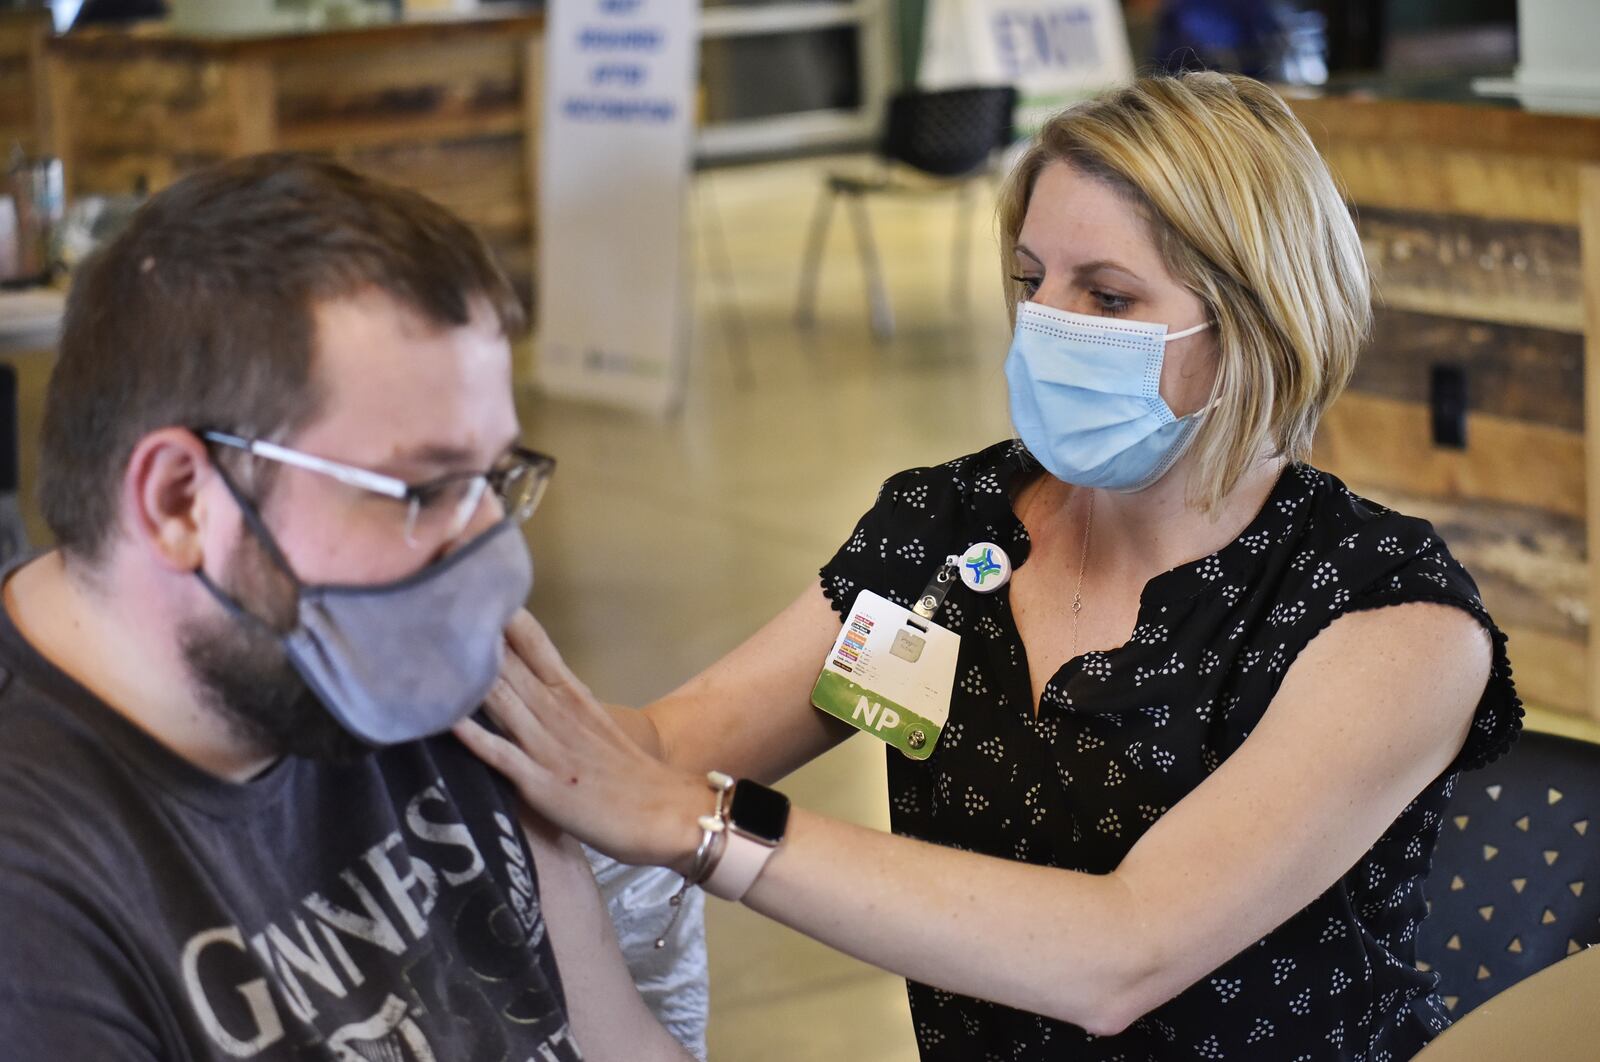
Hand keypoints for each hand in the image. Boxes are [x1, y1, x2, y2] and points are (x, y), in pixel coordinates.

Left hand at [455, 610, 708, 872]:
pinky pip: (503, 756)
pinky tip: (447, 719)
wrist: (668, 813)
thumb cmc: (632, 776)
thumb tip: (526, 687)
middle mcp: (558, 713)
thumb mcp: (596, 725)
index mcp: (572, 695)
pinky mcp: (543, 784)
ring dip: (466, 676)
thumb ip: (563, 704)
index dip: (502, 617)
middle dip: (474, 639)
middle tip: (436, 607)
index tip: (473, 585)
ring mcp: (550, 748)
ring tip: (431, 647)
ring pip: (502, 701)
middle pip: (510, 665)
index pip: (534, 644)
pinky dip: (475, 736)